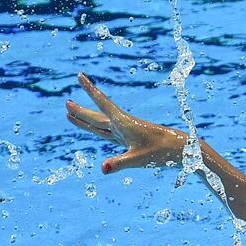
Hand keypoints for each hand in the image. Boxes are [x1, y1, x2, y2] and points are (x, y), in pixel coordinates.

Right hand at [65, 73, 186, 173]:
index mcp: (123, 123)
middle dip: (81, 110)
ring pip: (100, 124)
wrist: (179, 150)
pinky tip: (96, 127)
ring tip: (70, 112)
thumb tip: (102, 169)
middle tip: (66, 102)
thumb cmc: (161, 152)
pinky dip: (96, 128)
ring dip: (85, 118)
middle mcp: (122, 125)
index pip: (102, 103)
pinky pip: (107, 131)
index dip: (90, 90)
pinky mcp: (129, 139)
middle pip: (96, 117)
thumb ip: (119, 163)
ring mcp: (125, 132)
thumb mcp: (139, 159)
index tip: (80, 75)